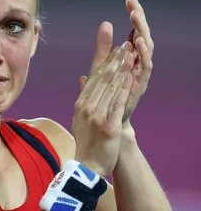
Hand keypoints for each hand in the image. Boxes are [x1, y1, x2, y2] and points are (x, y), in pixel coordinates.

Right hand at [73, 43, 134, 176]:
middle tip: (124, 44)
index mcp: (80, 103)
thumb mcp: (80, 117)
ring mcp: (96, 116)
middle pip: (102, 79)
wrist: (87, 165)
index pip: (94, 77)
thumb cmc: (86, 141)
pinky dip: (123, 90)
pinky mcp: (108, 126)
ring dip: (121, 70)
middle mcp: (86, 107)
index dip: (105, 61)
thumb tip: (83, 78)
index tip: (114, 46)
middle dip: (114, 60)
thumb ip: (83, 96)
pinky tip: (129, 78)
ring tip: (130, 55)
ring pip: (110, 88)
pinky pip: (117, 104)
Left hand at [86, 0, 153, 122]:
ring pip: (147, 50)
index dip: (134, 15)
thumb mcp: (100, 67)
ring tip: (136, 19)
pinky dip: (143, 54)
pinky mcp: (140, 85)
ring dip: (142, 34)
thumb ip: (103, 48)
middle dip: (140, 20)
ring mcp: (141, 73)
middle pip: (143, 36)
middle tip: (134, 6)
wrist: (108, 122)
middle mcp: (139, 63)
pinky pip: (145, 67)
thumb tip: (105, 23)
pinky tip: (138, 43)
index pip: (135, 31)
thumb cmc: (106, 96)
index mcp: (131, 57)